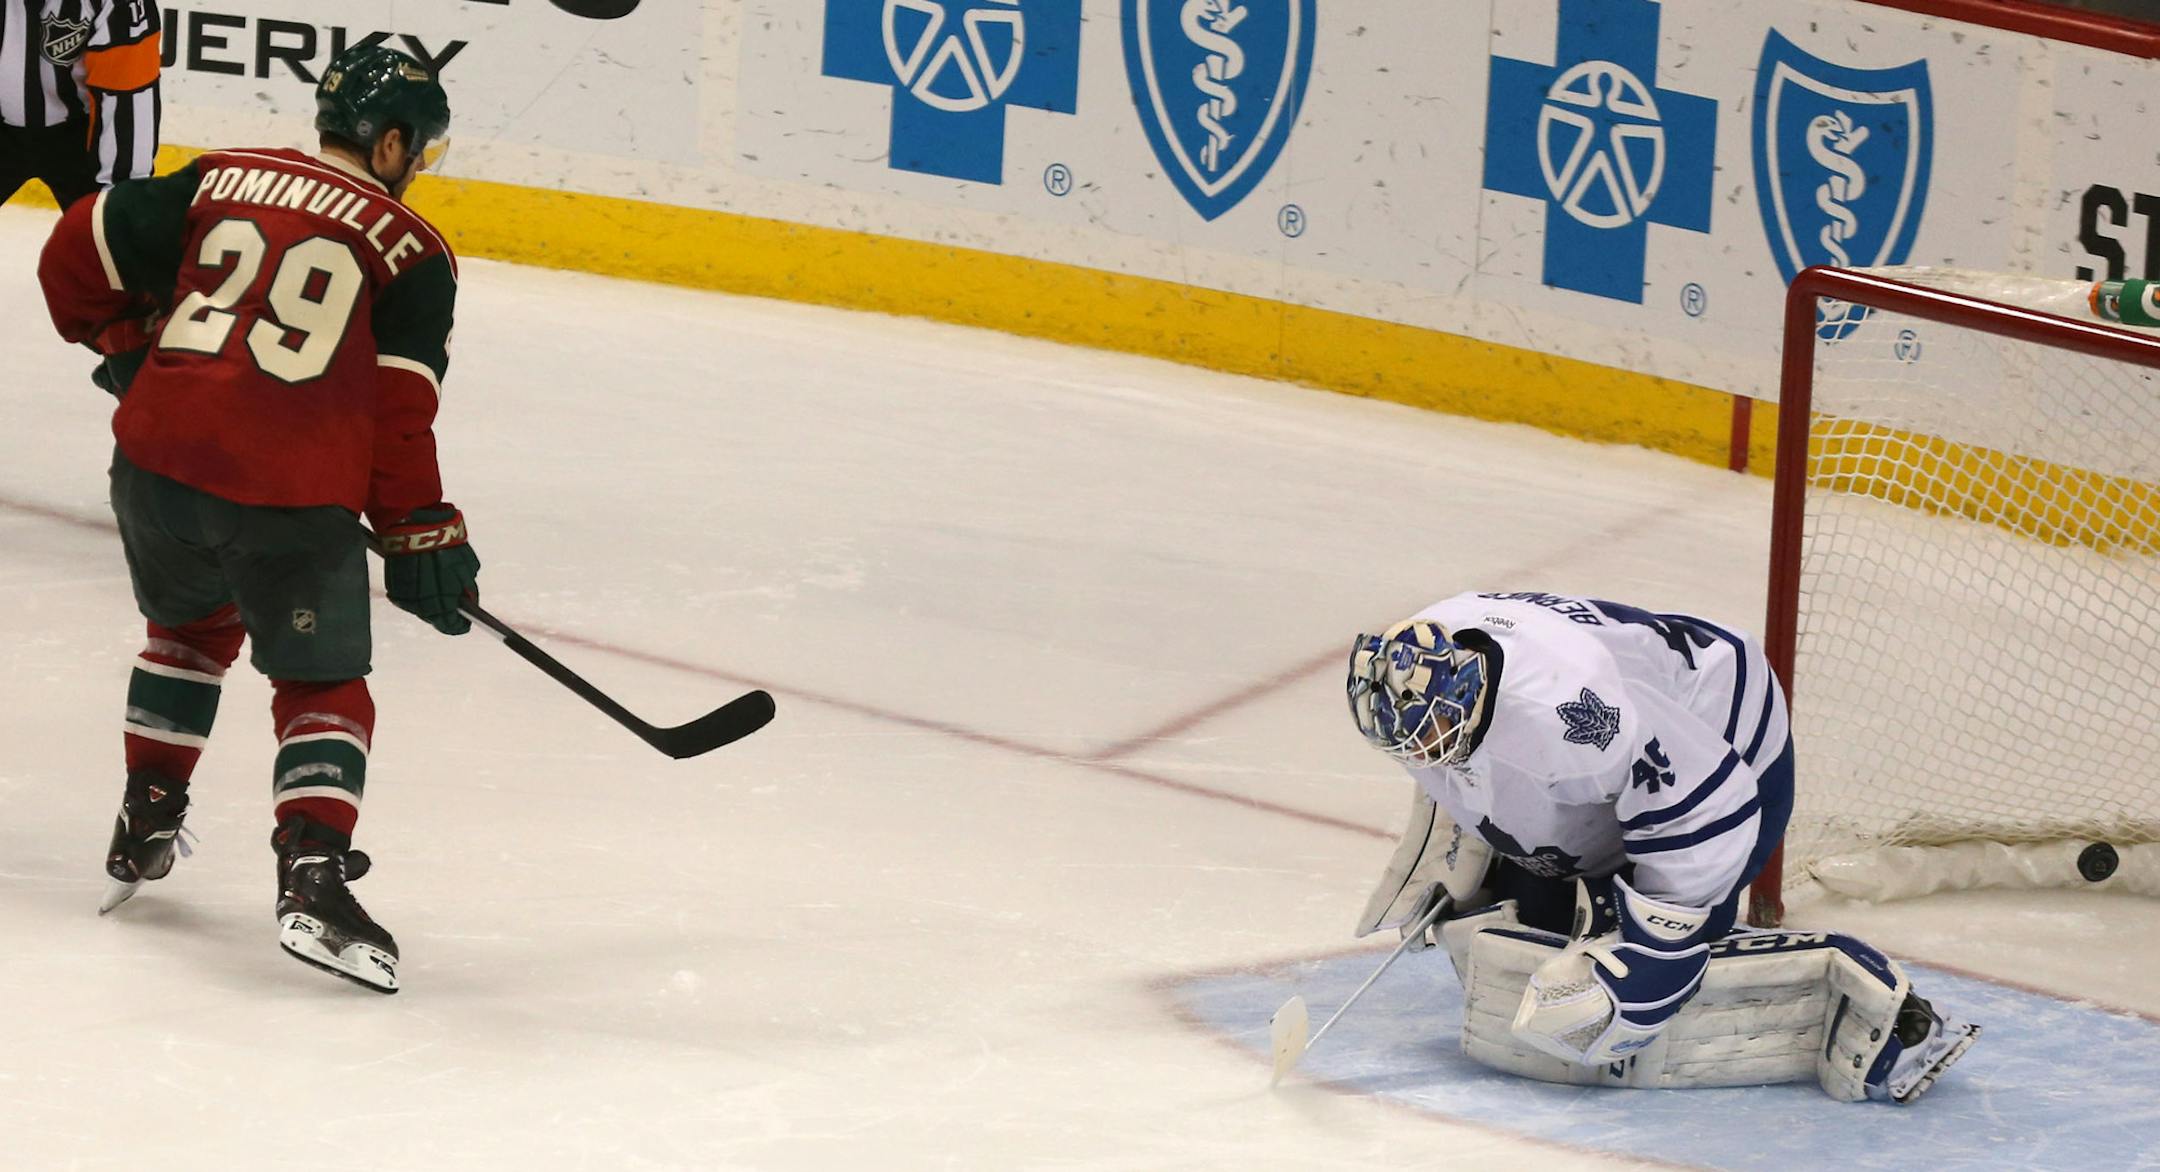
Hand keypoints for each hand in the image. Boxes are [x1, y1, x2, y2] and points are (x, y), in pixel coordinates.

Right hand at [379, 505, 478, 634]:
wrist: (414, 523)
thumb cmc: (445, 542)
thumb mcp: (467, 564)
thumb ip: (468, 588)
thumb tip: (469, 602)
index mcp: (443, 598)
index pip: (450, 624)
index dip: (458, 626)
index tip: (464, 625)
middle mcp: (422, 601)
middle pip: (433, 619)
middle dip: (444, 617)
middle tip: (453, 614)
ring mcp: (405, 594)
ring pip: (419, 610)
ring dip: (429, 607)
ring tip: (439, 600)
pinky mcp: (393, 585)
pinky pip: (405, 599)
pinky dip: (415, 598)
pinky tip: (423, 591)